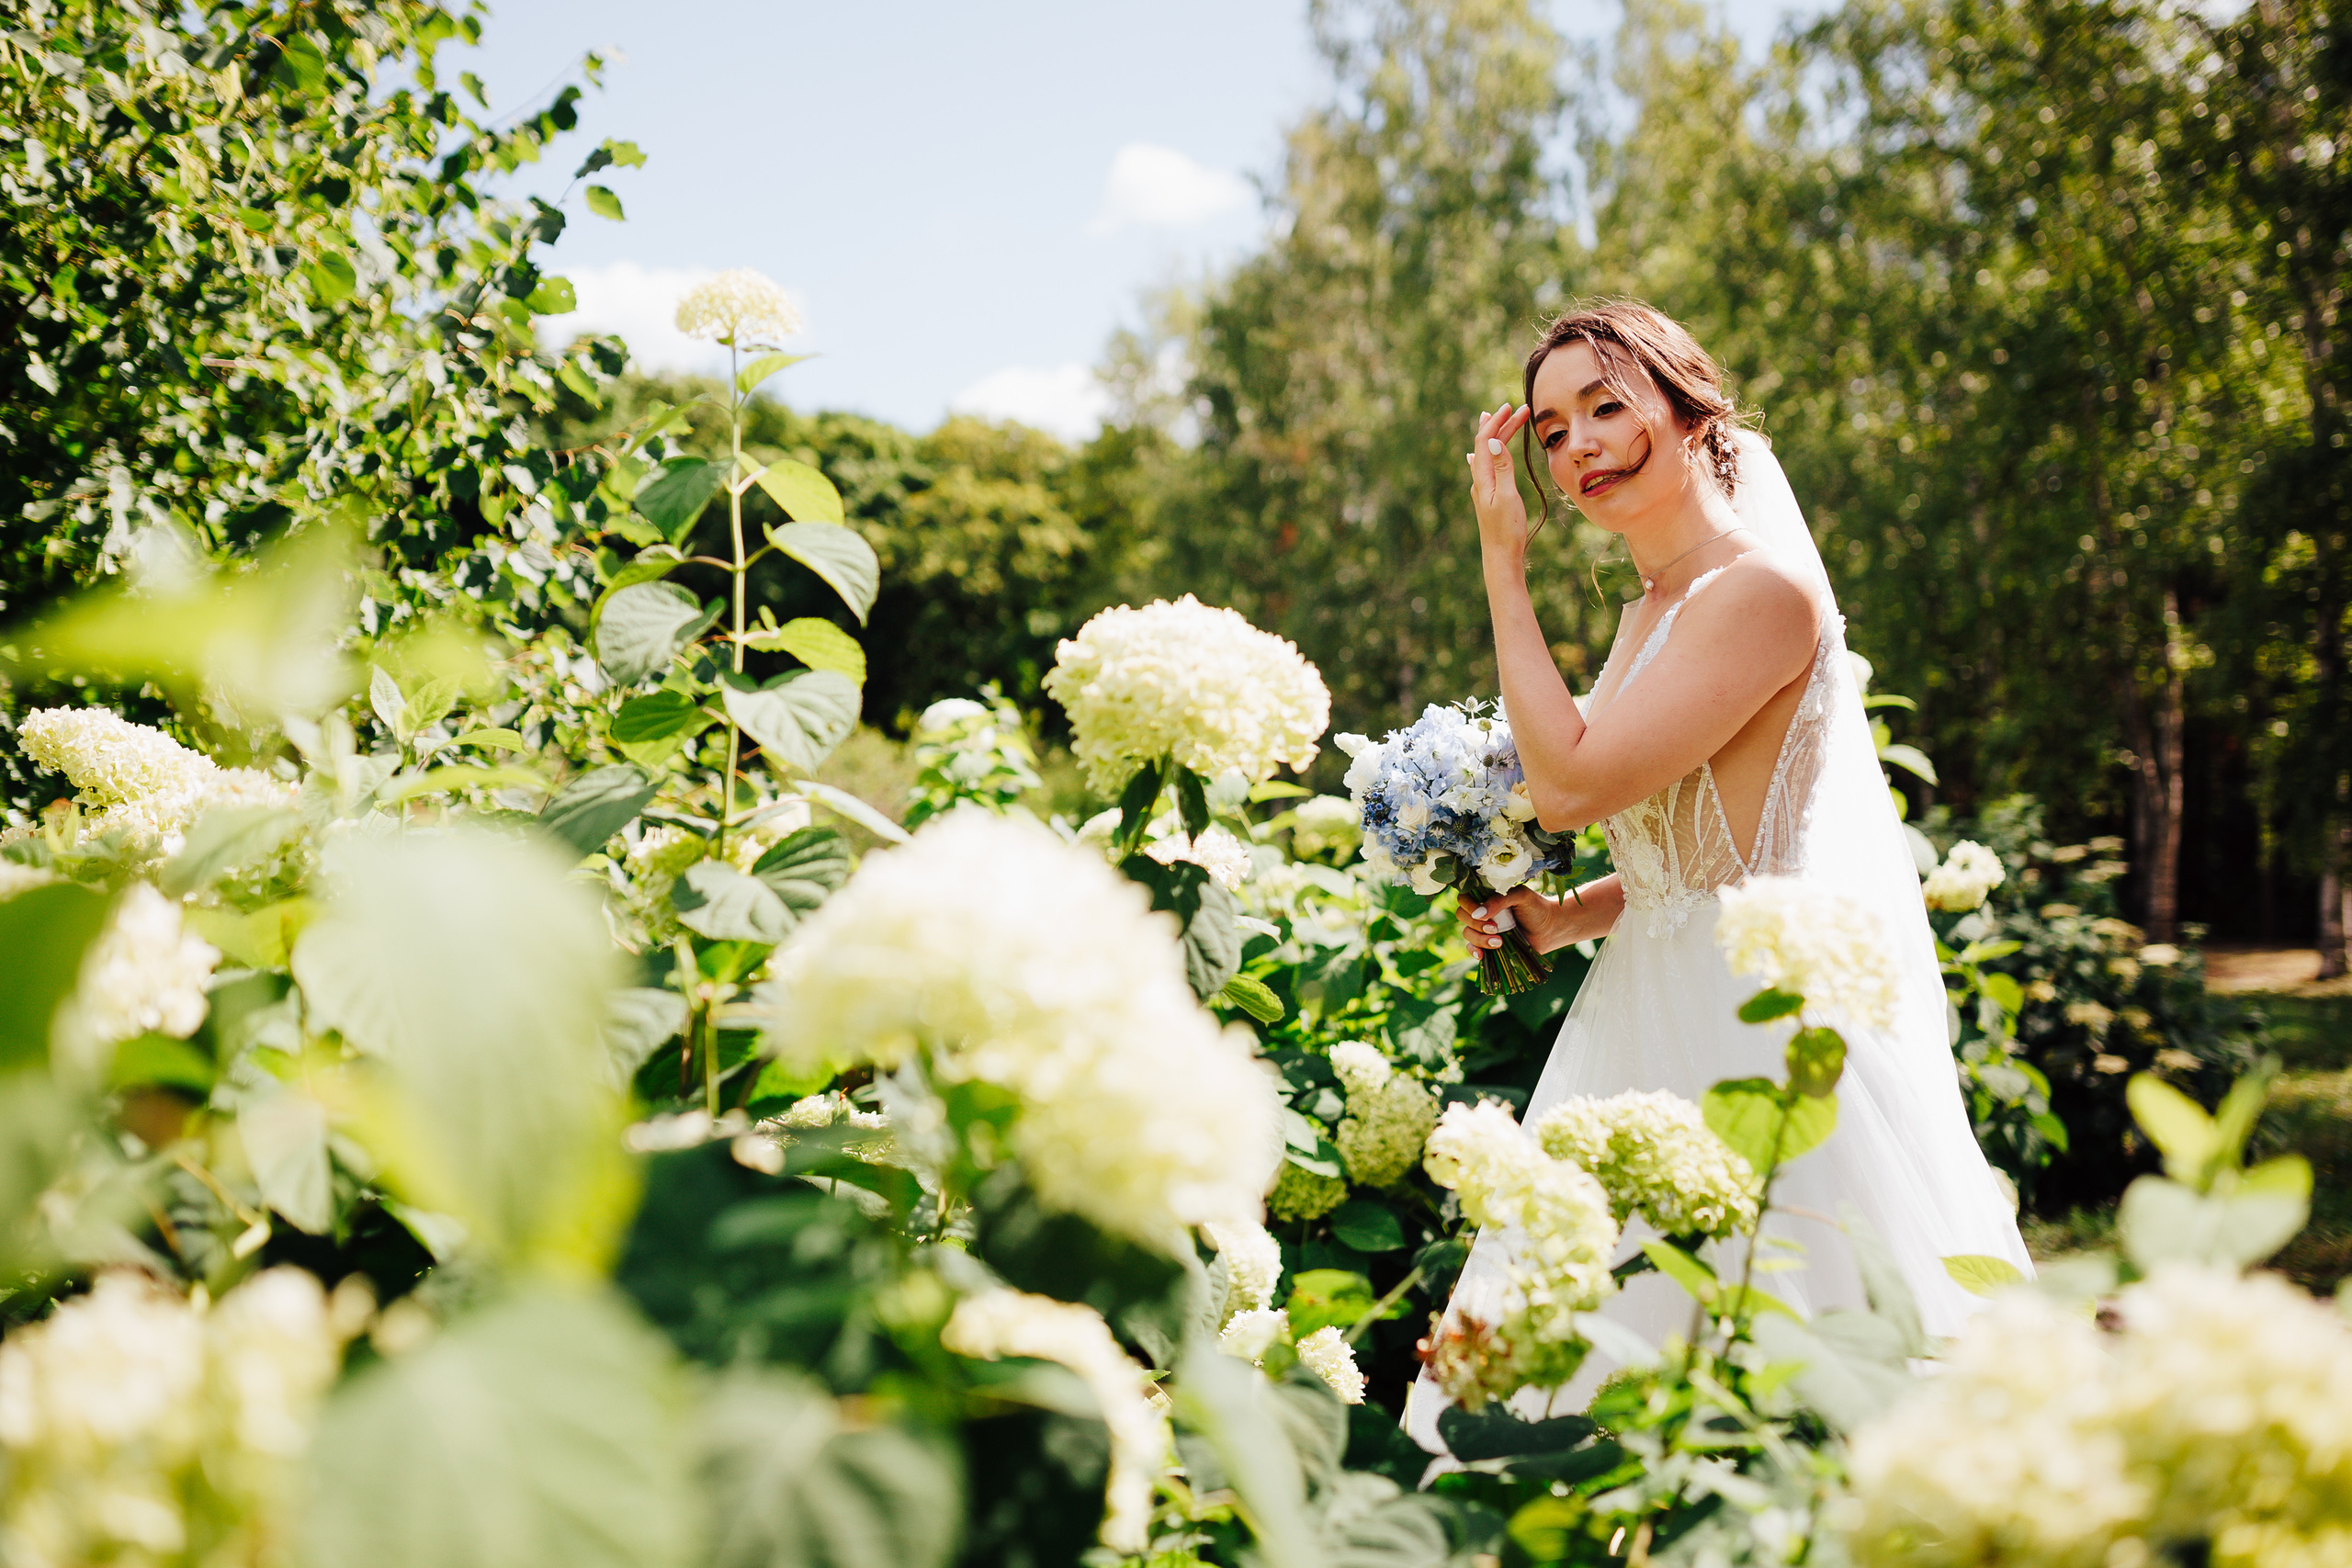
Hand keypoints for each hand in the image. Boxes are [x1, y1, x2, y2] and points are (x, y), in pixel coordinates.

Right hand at [1456, 884, 1573, 955]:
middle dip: (1476, 925)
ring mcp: (1483, 929)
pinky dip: (1474, 951)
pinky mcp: (1488, 944)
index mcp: (1487, 896)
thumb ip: (1499, 900)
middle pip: (1462, 916)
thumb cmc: (1537, 907)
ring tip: (1500, 942)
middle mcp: (1482, 911)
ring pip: (1467, 933)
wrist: (1551, 928)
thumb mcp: (1520, 896)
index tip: (1482, 914)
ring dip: (1480, 939)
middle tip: (1495, 928)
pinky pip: (1472, 948)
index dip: (1469, 906)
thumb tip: (1479, 914)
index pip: (1464, 897)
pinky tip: (1482, 955)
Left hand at [1466, 401, 1532, 559]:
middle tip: (1518, 409)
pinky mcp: (1487, 496)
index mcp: (1482, 479)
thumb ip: (1502, 468)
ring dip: (1495, 436)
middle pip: (1486, 445)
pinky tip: (1477, 456)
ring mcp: (1482, 489)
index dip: (1496, 422)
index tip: (1511, 407)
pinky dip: (1487, 453)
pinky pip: (1485, 467)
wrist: (1500, 556)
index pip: (1484, 441)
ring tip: (1499, 419)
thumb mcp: (1507, 497)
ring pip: (1486, 455)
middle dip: (1501, 425)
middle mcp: (1479, 481)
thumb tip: (1492, 441)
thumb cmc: (1507, 530)